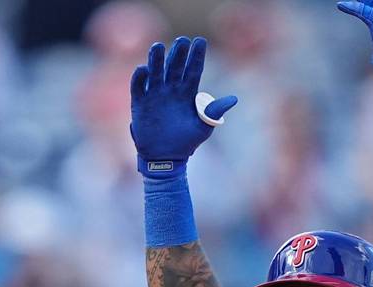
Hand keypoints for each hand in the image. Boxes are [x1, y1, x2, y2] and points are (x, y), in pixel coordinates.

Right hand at [130, 37, 237, 176]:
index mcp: (187, 93)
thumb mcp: (203, 128)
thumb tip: (234, 99)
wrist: (165, 159)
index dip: (196, 55)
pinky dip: (139, 77)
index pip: (193, 69)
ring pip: (155, 71)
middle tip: (182, 40)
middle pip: (174, 66)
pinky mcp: (139, 103)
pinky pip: (138, 86)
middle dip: (177, 53)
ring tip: (158, 46)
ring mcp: (155, 95)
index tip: (200, 41)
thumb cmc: (186, 143)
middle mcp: (171, 90)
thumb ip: (214, 112)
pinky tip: (144, 69)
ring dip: (156, 59)